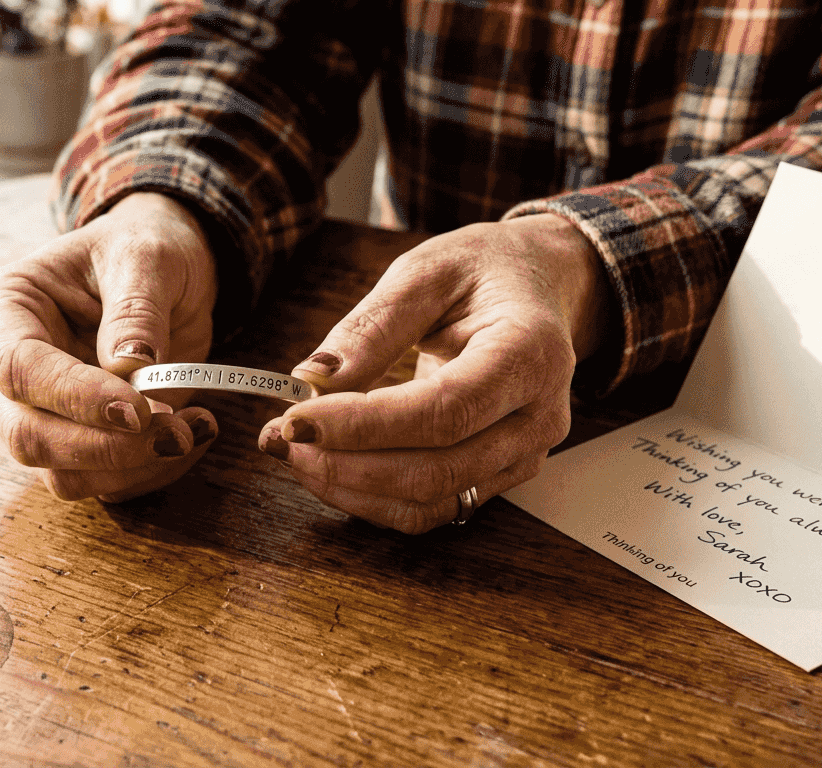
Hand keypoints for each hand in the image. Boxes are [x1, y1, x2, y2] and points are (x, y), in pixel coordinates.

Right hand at [0, 192, 219, 501]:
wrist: (163, 273)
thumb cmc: (142, 251)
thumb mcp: (146, 257)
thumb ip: (136, 308)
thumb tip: (129, 367)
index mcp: (3, 310)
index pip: (18, 368)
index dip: (75, 397)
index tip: (140, 409)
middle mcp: (5, 372)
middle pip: (29, 437)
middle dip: (106, 448)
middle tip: (175, 432)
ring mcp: (38, 414)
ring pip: (64, 475)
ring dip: (135, 467)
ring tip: (196, 427)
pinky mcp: (78, 444)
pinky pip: (105, 483)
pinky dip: (154, 471)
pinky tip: (195, 433)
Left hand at [258, 214, 607, 532]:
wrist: (539, 286)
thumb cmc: (483, 271)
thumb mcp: (426, 270)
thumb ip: (372, 326)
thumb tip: (312, 379)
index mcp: (530, 354)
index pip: (443, 411)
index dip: (364, 426)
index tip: (296, 418)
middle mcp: (538, 416)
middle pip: (438, 470)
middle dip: (348, 464)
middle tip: (282, 437)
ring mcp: (524, 454)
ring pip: (432, 501)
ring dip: (353, 488)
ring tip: (294, 451)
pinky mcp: (499, 475)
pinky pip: (433, 507)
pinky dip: (373, 497)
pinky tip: (328, 467)